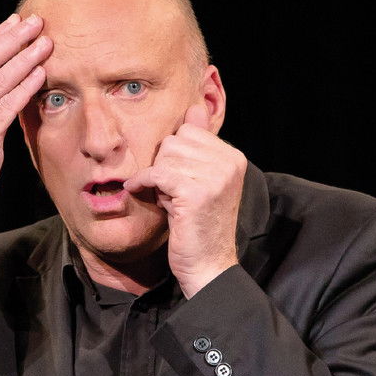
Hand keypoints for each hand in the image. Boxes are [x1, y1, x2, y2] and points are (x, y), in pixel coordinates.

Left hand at [124, 104, 246, 297]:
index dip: (174, 157)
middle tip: (173, 194)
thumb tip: (194, 109)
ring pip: (165, 156)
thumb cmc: (198, 226)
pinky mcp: (196, 193)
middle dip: (165, 166)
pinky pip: (157, 173)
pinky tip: (142, 193)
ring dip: (158, 179)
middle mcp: (230, 163)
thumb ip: (198, 146)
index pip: (189, 132)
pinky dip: (144, 182)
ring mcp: (215, 177)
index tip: (178, 182)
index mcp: (234, 158)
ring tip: (170, 201)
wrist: (207, 266)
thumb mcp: (200, 180)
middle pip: (175, 141)